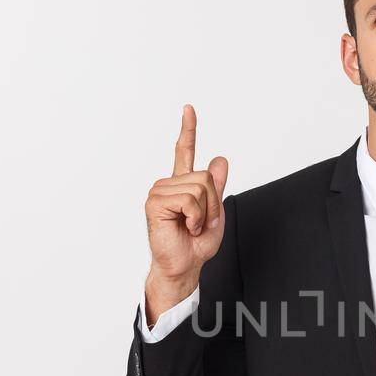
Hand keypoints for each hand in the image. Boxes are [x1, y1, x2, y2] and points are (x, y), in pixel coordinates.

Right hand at [144, 104, 228, 317]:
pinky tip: (185, 227)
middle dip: (213, 203)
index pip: (184, 152)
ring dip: (204, 213)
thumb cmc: (196, 244)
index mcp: (182, 185)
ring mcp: (160, 192)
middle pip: (205, 176)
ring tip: (192, 226)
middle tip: (202, 222)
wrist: (185, 265)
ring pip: (199, 187)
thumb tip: (220, 160)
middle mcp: (169, 185)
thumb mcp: (215, 213)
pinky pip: (189, 200)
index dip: (188, 130)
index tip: (188, 109)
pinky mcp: (155, 203)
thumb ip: (217, 187)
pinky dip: (195, 217)